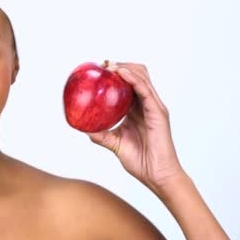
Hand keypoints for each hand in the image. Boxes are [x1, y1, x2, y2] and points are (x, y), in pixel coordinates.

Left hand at [85, 61, 184, 194]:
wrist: (157, 175)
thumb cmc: (140, 161)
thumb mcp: (115, 143)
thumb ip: (101, 134)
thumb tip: (81, 127)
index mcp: (138, 109)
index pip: (129, 83)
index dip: (116, 72)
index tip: (99, 68)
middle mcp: (147, 104)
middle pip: (137, 74)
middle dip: (120, 65)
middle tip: (102, 64)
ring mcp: (154, 106)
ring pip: (142, 77)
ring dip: (125, 67)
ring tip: (109, 65)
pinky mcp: (158, 112)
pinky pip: (145, 89)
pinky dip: (133, 78)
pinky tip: (121, 73)